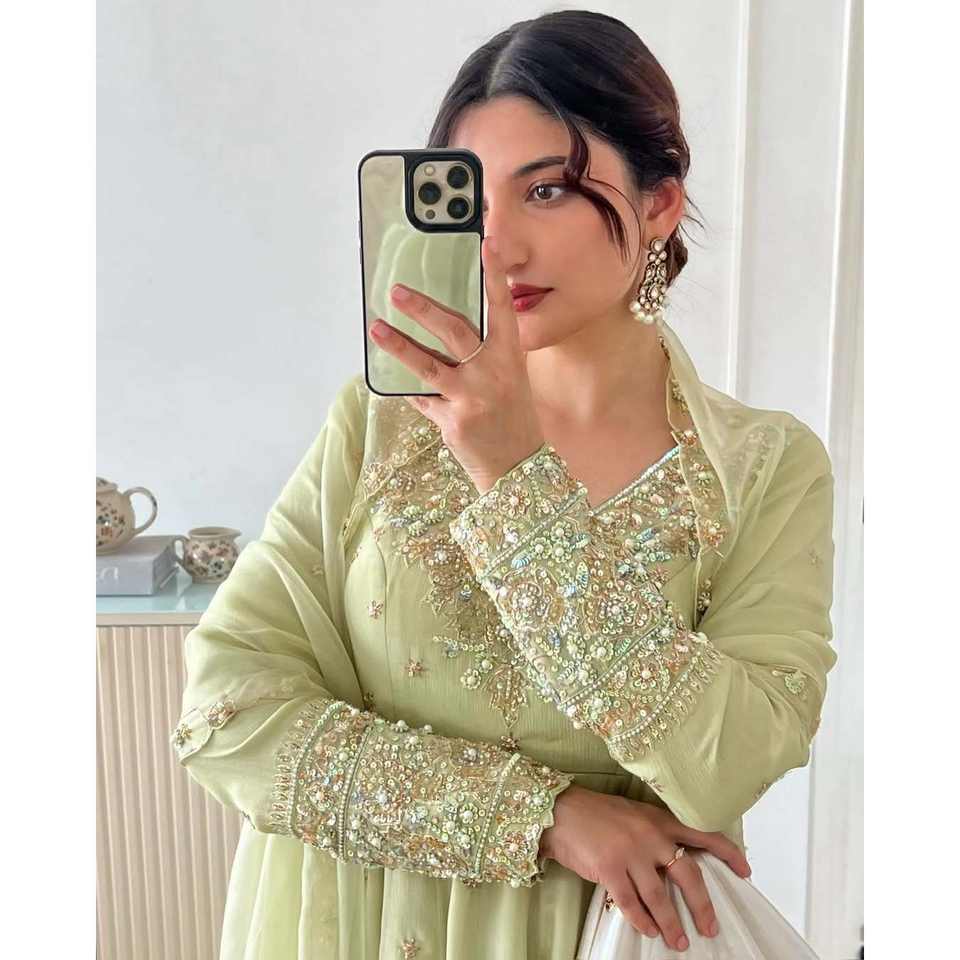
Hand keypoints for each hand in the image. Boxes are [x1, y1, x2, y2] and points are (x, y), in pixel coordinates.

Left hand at [367, 236, 544, 493]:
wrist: (518, 466)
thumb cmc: (511, 416)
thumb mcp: (508, 378)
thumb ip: (484, 353)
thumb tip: (443, 325)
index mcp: (509, 357)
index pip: (501, 309)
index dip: (495, 276)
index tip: (487, 244)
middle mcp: (492, 373)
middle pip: (454, 332)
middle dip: (423, 309)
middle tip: (396, 291)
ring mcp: (471, 398)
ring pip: (427, 366)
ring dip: (398, 346)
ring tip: (376, 328)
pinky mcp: (452, 421)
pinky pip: (421, 398)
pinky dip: (407, 388)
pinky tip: (391, 378)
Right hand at [539, 785, 751, 950]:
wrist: (561, 812)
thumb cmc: (598, 813)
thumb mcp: (635, 814)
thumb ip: (657, 832)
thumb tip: (680, 860)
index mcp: (659, 819)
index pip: (703, 834)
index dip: (728, 853)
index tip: (746, 871)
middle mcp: (650, 835)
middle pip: (688, 874)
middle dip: (702, 906)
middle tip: (710, 928)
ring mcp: (630, 852)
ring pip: (660, 897)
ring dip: (672, 924)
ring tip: (679, 942)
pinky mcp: (609, 869)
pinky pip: (632, 904)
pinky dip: (642, 921)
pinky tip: (648, 931)